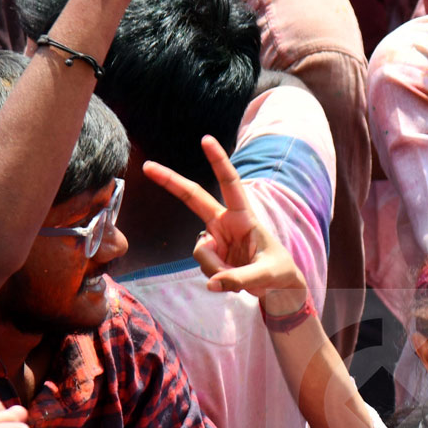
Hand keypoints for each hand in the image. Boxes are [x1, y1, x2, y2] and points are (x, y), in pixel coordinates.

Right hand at [142, 136, 308, 315]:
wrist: (278, 287)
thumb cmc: (279, 271)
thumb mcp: (267, 275)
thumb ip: (240, 279)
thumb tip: (212, 283)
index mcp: (244, 217)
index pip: (230, 184)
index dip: (218, 162)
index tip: (206, 139)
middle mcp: (225, 223)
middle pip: (194, 197)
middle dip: (171, 181)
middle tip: (148, 166)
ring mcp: (215, 238)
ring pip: (200, 251)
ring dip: (216, 269)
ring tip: (238, 277)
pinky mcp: (210, 255)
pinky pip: (203, 267)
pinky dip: (216, 278)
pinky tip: (230, 280)